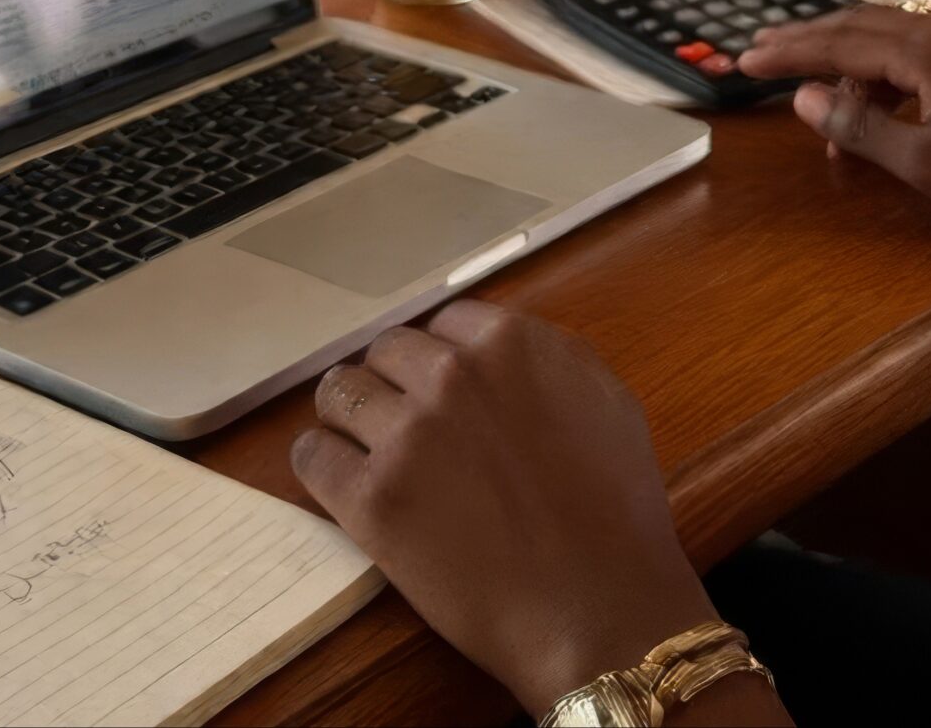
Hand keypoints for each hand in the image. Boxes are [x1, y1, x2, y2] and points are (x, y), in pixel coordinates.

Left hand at [291, 299, 716, 716]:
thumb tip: (496, 352)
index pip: (442, 324)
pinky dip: (321, 464)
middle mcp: (452, 375)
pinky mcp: (370, 499)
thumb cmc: (618, 514)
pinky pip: (312, 456)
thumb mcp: (606, 402)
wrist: (597, 608)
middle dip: (392, 383)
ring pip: (338, 393)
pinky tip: (342, 483)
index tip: (441, 391)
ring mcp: (407, 435)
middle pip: (384, 352)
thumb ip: (548, 361)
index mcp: (512, 343)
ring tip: (362, 449)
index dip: (440, 359)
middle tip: (403, 424)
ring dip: (348, 417)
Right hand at [737, 6, 930, 230]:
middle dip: (809, 42)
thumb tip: (805, 98)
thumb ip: (860, 125)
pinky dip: (886, 72)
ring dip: (850, 65)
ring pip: (890, 38)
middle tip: (762, 56)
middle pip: (859, 25)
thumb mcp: (924, 162)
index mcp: (923, 49)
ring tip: (823, 108)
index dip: (787, 53)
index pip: (837, 42)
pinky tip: (881, 104)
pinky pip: (919, 49)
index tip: (743, 60)